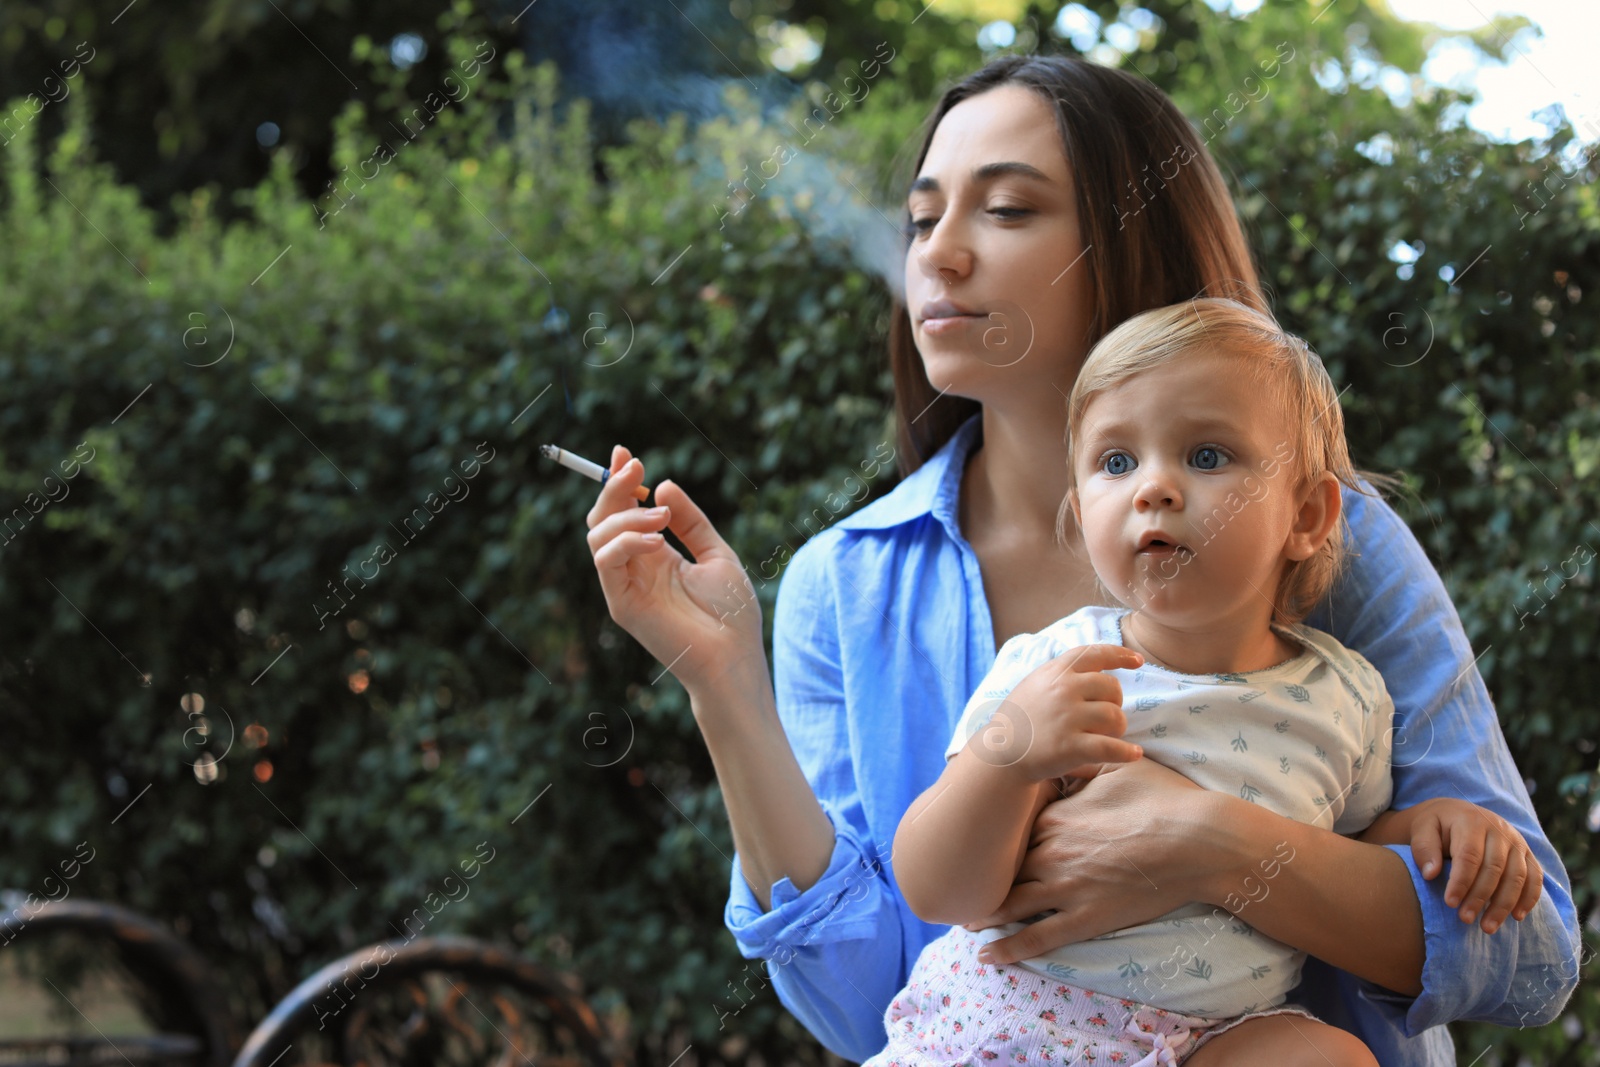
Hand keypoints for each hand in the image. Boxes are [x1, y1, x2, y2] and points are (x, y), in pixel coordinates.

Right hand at [585, 445, 761, 692]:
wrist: (734, 656)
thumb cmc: (731, 613)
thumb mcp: (716, 553)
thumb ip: (691, 521)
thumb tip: (662, 485)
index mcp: (654, 555)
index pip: (623, 512)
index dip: (619, 481)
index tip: (627, 454)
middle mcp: (635, 568)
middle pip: (603, 518)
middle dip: (614, 486)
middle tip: (637, 467)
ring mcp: (625, 585)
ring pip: (598, 535)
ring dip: (626, 515)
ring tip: (663, 517)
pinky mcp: (623, 604)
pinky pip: (606, 562)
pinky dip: (626, 542)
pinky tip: (657, 541)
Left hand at [961, 757, 1212, 964]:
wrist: (1197, 839)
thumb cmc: (1163, 799)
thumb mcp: (1116, 770)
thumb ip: (1085, 771)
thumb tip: (1071, 758)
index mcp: (1055, 818)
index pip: (1012, 831)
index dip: (996, 838)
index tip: (978, 840)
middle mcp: (1050, 853)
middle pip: (1005, 868)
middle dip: (983, 877)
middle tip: (960, 884)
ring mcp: (1064, 888)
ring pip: (1010, 904)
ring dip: (985, 914)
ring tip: (964, 919)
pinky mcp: (1084, 919)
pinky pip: (1036, 938)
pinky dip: (1008, 949)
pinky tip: (986, 957)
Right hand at [971, 644, 1144, 782]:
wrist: (1000, 753)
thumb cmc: (1021, 719)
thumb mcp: (1035, 683)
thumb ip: (1062, 673)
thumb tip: (1100, 665)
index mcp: (1055, 672)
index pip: (1095, 653)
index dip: (1120, 655)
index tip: (1137, 661)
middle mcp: (1062, 690)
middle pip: (1112, 688)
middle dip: (1115, 703)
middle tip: (1105, 716)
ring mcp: (1067, 718)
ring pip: (1115, 717)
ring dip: (1118, 729)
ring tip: (1108, 736)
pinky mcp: (1070, 747)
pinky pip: (1111, 747)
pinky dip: (1127, 752)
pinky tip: (1134, 755)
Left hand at [1405, 797, 1542, 934]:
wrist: (1458, 813)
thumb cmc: (1437, 826)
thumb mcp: (1422, 828)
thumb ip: (1424, 849)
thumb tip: (1430, 875)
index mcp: (1471, 821)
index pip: (1469, 855)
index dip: (1461, 881)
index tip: (1450, 903)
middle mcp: (1499, 829)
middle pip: (1494, 868)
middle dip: (1480, 897)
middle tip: (1465, 919)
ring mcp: (1516, 841)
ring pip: (1517, 876)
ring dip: (1504, 904)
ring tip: (1488, 927)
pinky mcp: (1527, 853)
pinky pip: (1535, 877)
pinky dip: (1529, 898)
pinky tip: (1516, 917)